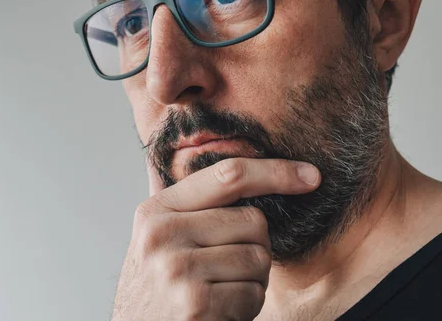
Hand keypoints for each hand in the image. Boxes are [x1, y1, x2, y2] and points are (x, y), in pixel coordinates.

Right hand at [111, 158, 320, 320]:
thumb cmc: (154, 288)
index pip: (226, 176)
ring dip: (251, 281)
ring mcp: (177, 269)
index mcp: (155, 211)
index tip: (310, 175)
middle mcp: (162, 234)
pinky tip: (219, 312)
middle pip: (253, 221)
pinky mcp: (196, 304)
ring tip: (219, 291)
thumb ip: (172, 202)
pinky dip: (246, 308)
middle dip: (254, 247)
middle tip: (227, 269)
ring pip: (258, 259)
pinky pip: (253, 294)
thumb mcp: (151, 239)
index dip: (274, 172)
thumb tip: (164, 156)